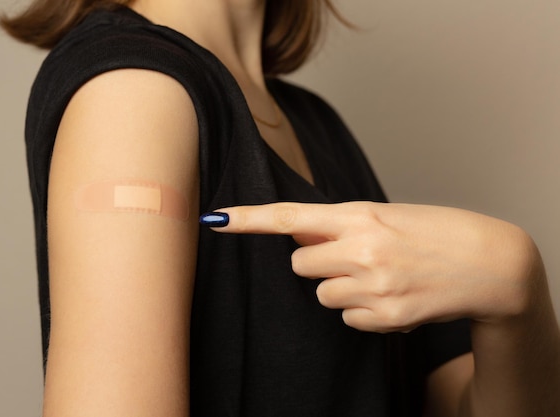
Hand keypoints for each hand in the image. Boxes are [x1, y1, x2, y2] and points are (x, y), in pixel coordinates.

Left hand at [202, 202, 541, 331]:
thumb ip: (338, 224)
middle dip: (318, 262)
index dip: (247, 219)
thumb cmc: (433, 231)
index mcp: (359, 215)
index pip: (290, 216)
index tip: (214, 219)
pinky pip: (348, 318)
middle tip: (354, 256)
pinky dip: (364, 311)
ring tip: (381, 276)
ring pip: (322, 294)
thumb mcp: (385, 214)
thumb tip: (294, 232)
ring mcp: (373, 285)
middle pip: (299, 263)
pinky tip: (393, 295)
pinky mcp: (386, 316)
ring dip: (342, 288)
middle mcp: (361, 249)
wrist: (487, 263)